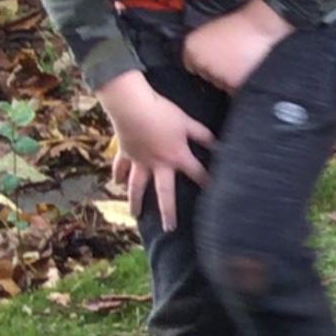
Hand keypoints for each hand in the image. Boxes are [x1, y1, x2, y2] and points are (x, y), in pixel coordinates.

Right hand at [98, 71, 212, 228]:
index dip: (206, 182)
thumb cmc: (162, 112)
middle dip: (167, 212)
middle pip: (164, 193)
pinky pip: (121, 167)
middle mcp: (158, 165)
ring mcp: (139, 161)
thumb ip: (202, 135)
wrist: (132, 105)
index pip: (197, 173)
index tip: (216, 196)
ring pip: (137, 187)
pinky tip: (116, 184)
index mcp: (177, 157)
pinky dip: (118, 175)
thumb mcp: (186, 122)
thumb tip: (220, 144)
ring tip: (136, 216)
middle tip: (169, 229)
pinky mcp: (125, 153)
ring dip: (136, 201)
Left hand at [181, 0, 292, 94]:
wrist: (258, 27)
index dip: (204, 64)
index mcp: (190, 47)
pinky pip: (232, 90)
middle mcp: (199, 61)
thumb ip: (202, 47)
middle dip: (216, 72)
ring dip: (227, 79)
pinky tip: (246, 71)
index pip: (191, 66)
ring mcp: (214, 73)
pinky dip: (238, 84)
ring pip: (219, 84)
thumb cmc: (236, 25)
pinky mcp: (230, 83)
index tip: (215, 61)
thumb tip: (201, 63)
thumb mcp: (210, 31)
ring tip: (240, 65)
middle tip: (230, 61)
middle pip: (205, 76)